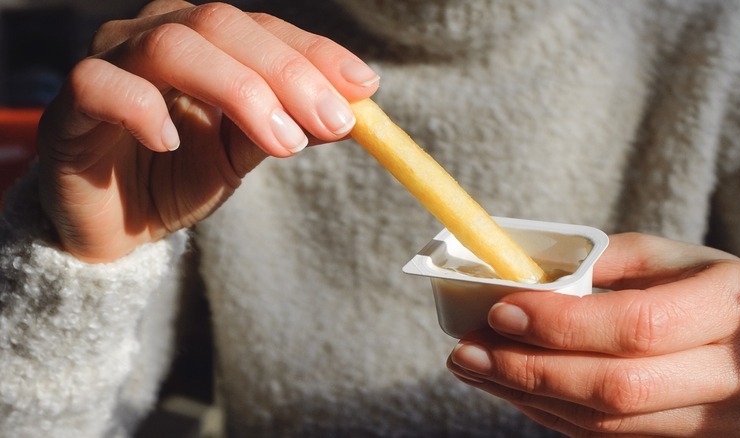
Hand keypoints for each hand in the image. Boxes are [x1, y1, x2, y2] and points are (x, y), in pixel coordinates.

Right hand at [37, 0, 378, 261]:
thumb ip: (287, 125)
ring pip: (172, 46)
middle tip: (333, 122)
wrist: (117, 225)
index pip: (263, 28)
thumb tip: (350, 110)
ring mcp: (111, 62)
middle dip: (287, 74)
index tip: (364, 88)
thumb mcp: (245, 152)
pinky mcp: (72, 105)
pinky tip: (172, 143)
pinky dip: (144, 109)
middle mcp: (156, 35)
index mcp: (203, 39)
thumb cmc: (179, 176)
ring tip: (282, 144)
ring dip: (238, 91)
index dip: (315, 54)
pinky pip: (104, 87)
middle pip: (222, 24)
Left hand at [447, 233, 739, 436]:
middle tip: (467, 349)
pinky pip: (606, 437)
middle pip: (617, 387)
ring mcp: (716, 422)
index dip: (562, 324)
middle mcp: (734, 374)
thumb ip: (608, 260)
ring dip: (527, 396)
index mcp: (731, 308)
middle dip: (530, 370)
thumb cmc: (709, 290)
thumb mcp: (672, 257)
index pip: (637, 326)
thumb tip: (532, 279)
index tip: (501, 311)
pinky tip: (511, 387)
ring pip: (607, 423)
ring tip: (474, 366)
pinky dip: (549, 414)